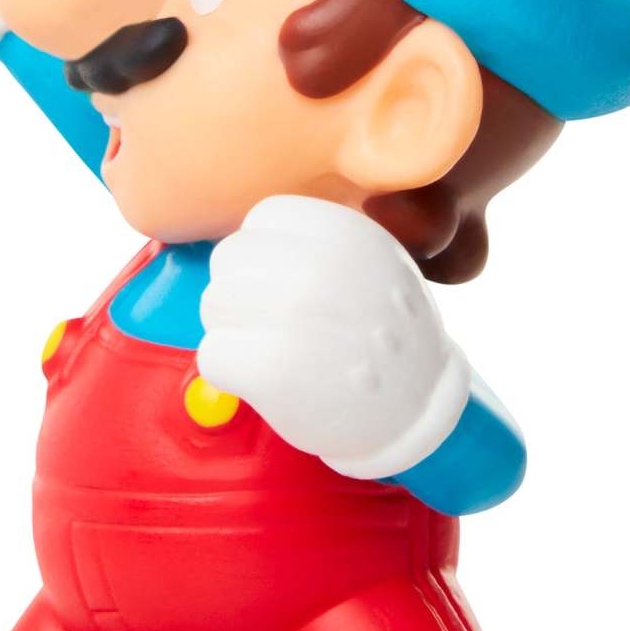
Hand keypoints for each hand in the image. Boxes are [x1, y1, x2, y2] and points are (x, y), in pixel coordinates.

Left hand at [198, 196, 470, 478]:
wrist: (417, 411)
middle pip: (229, 258)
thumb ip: (318, 242)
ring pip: (213, 303)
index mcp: (344, 233)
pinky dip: (229, 372)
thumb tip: (244, 240)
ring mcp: (294, 317)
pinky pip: (212, 355)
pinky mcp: (272, 370)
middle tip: (274, 324)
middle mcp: (319, 267)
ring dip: (233, 330)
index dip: (265, 255)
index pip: (261, 220)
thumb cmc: (386, 336)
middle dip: (242, 291)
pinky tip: (263, 379)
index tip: (284, 285)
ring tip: (273, 350)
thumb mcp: (376, 262)